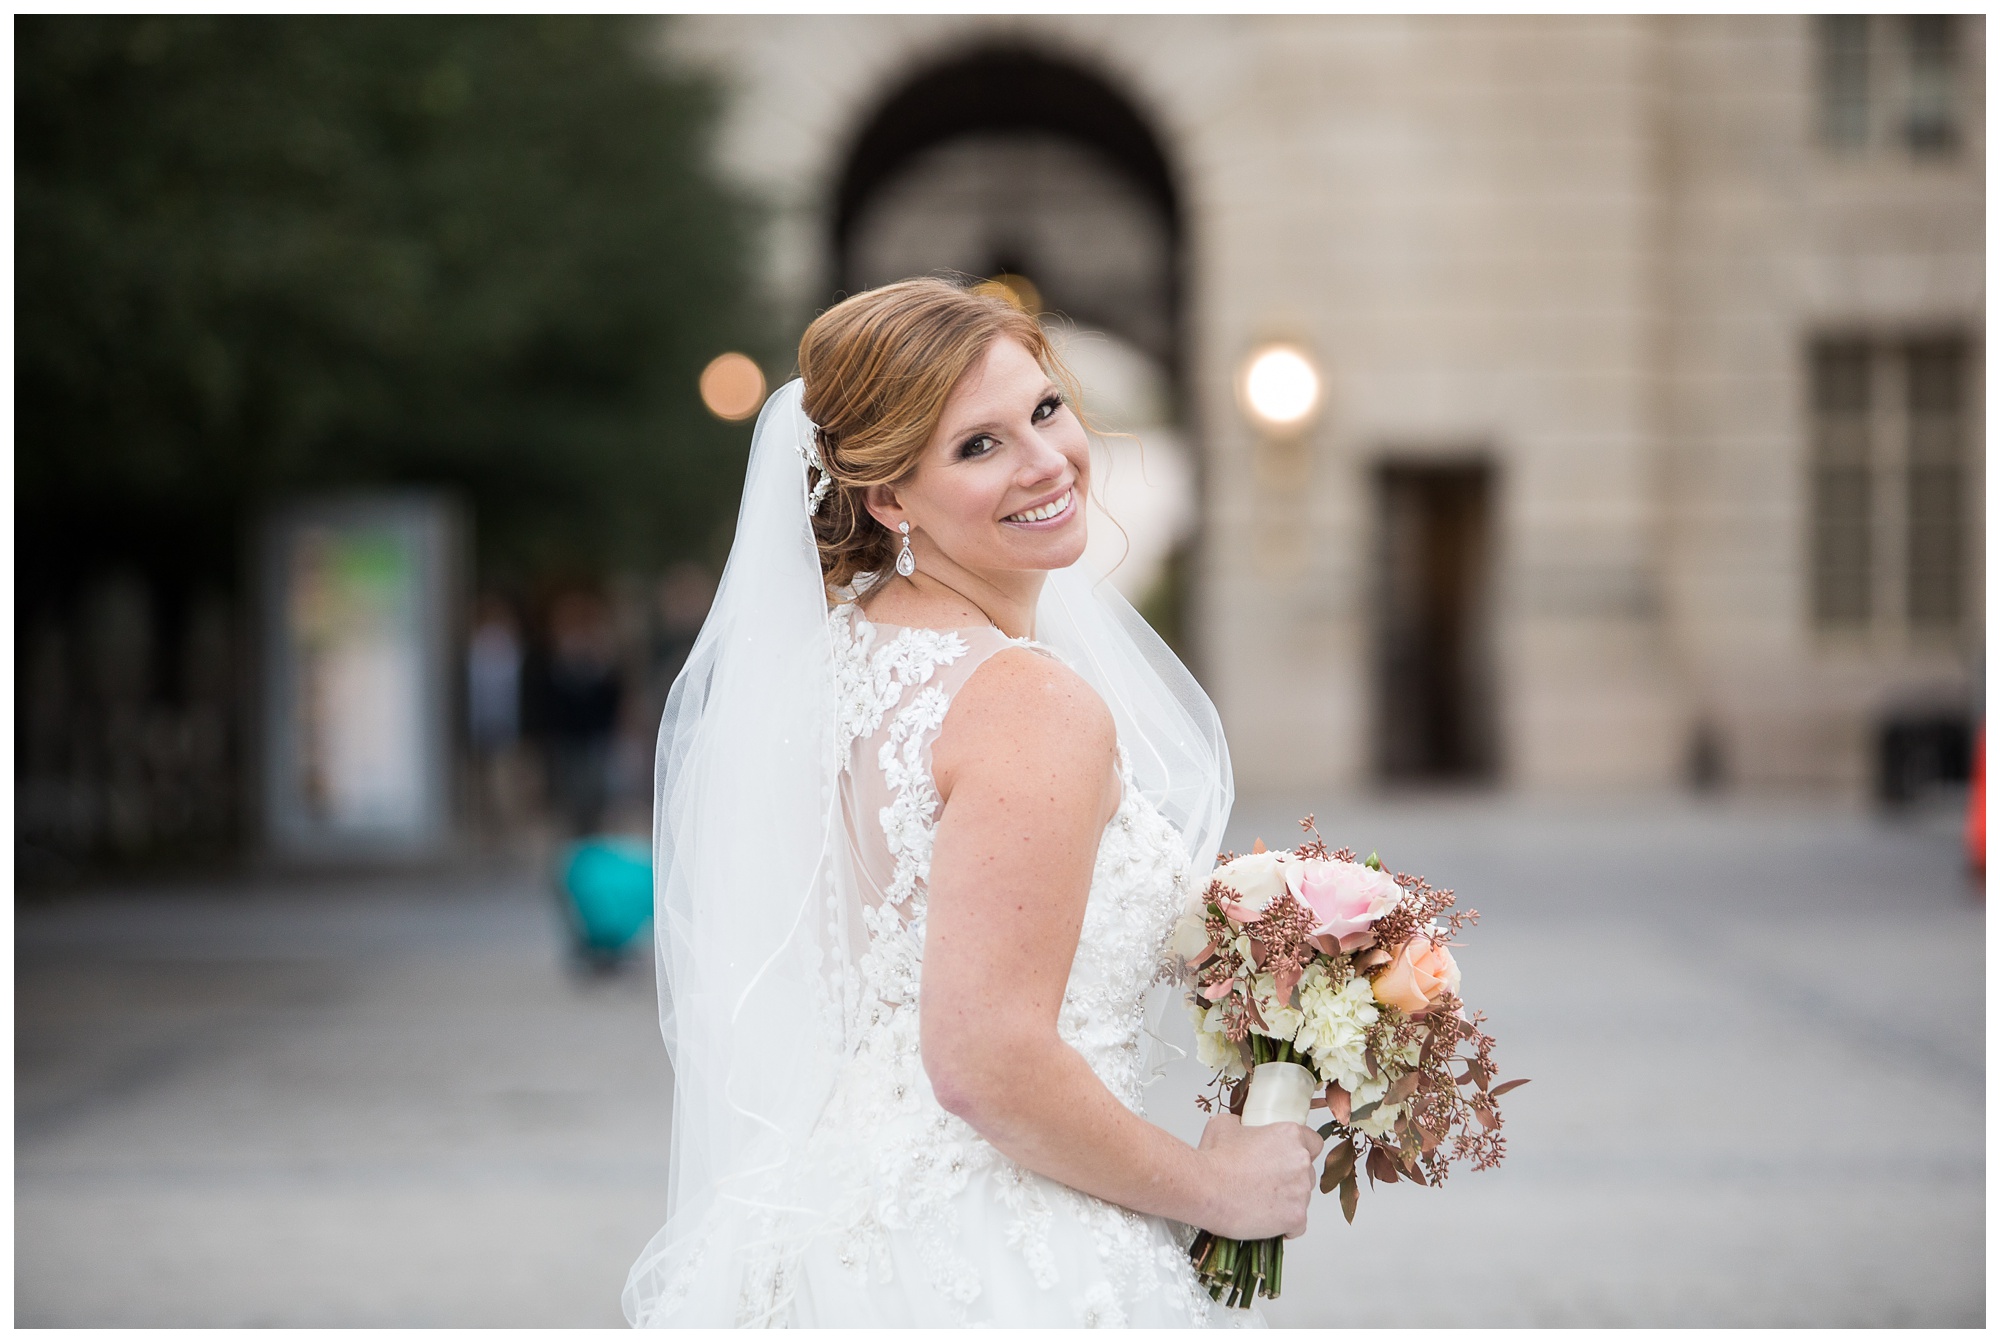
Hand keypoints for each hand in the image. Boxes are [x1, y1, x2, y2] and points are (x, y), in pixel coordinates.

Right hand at [1193, 1112, 1323, 1239]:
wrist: (1205, 1189)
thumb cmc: (1214, 1159)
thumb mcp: (1224, 1125)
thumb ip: (1243, 1124)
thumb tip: (1243, 1129)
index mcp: (1290, 1135)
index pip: (1313, 1142)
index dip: (1301, 1150)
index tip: (1288, 1158)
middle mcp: (1301, 1162)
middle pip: (1307, 1172)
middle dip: (1291, 1177)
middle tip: (1266, 1182)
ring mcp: (1301, 1192)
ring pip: (1302, 1198)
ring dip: (1286, 1200)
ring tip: (1259, 1202)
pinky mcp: (1296, 1217)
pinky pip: (1298, 1224)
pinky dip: (1285, 1225)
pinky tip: (1265, 1219)